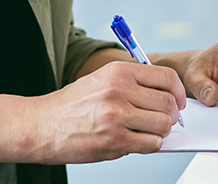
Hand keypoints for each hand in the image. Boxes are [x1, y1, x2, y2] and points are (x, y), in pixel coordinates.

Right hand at [15, 61, 184, 163]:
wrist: (39, 126)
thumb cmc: (70, 106)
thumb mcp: (99, 80)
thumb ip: (131, 84)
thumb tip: (164, 97)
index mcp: (118, 72)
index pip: (166, 77)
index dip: (178, 92)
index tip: (177, 102)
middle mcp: (119, 90)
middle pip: (168, 103)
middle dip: (171, 116)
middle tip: (162, 122)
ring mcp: (117, 115)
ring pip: (163, 125)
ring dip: (160, 132)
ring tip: (146, 132)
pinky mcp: (114, 140)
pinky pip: (151, 144)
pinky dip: (150, 145)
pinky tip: (137, 142)